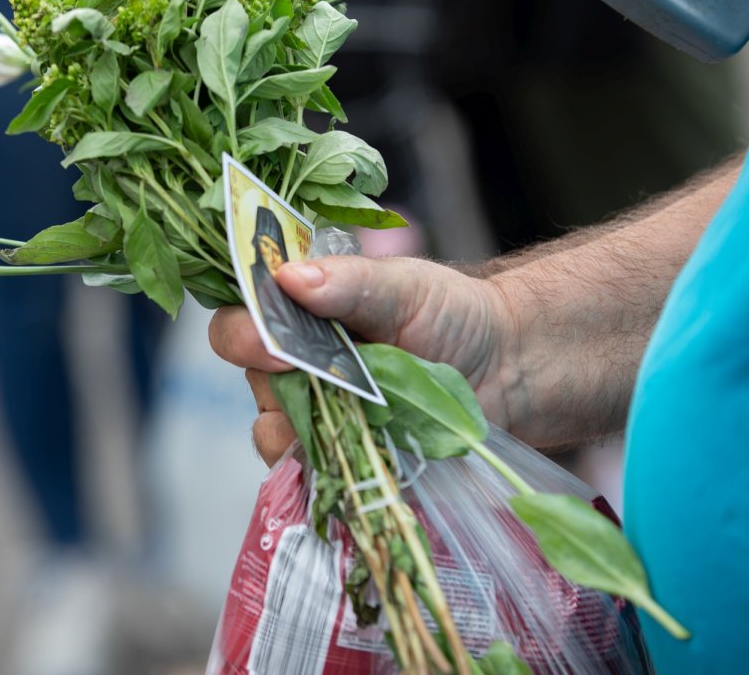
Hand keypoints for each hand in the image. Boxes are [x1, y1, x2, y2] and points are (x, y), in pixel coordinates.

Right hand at [209, 255, 520, 465]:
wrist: (508, 369)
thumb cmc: (452, 314)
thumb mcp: (405, 286)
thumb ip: (349, 281)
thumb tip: (290, 276)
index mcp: (298, 312)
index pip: (240, 319)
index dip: (244, 331)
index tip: (271, 340)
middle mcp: (294, 363)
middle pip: (251, 379)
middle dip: (274, 383)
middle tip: (322, 382)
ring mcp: (316, 413)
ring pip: (272, 432)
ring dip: (302, 429)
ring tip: (353, 419)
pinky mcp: (340, 457)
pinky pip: (309, 472)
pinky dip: (326, 467)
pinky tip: (359, 454)